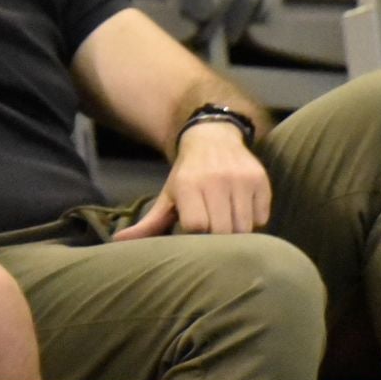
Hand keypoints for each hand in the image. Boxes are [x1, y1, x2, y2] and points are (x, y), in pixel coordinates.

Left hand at [111, 122, 270, 239]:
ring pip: (245, 227)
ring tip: (225, 221)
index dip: (196, 235)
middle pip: (223, 231)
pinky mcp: (261, 180)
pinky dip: (254, 220)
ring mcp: (241, 179)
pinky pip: (262, 217)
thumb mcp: (167, 196)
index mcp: (188, 185)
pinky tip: (241, 209)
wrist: (213, 137)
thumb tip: (118, 242)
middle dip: (218, 238)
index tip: (193, 232)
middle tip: (212, 233)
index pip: (197, 226)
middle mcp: (216, 180)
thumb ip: (148, 223)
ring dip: (237, 232)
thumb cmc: (187, 175)